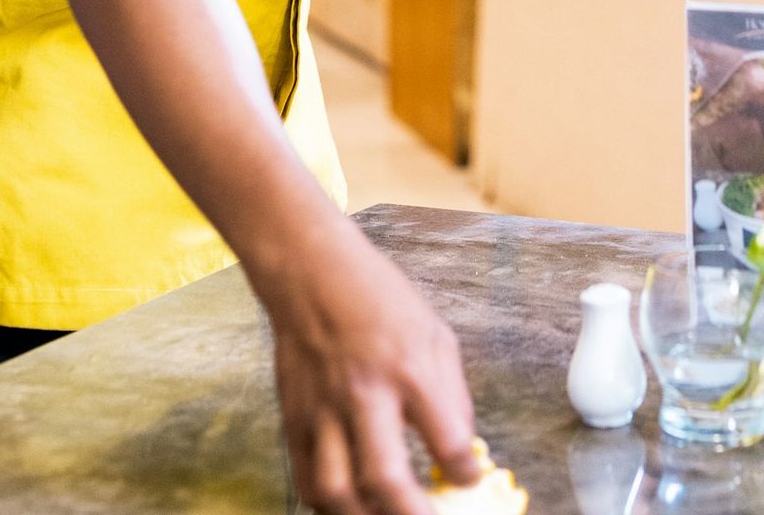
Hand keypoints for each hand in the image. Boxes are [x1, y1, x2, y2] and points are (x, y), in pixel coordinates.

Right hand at [263, 215, 479, 513]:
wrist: (312, 273)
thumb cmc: (378, 298)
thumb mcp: (434, 333)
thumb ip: (450, 394)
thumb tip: (462, 452)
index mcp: (410, 367)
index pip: (447, 439)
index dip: (465, 472)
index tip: (469, 481)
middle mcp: (366, 393)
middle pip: (385, 478)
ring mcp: (324, 410)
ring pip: (337, 492)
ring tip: (386, 514)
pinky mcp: (294, 420)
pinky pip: (307, 482)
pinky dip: (330, 505)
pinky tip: (352, 504)